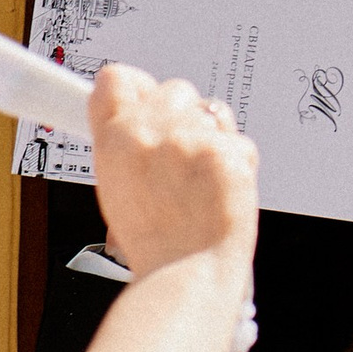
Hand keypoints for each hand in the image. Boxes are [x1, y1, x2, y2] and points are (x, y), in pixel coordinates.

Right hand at [88, 68, 258, 283]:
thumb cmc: (156, 242)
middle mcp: (150, 132)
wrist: (188, 271)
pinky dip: (236, 162)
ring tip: (202, 178)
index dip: (137, 89)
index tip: (144, 99)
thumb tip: (137, 116)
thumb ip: (126, 146)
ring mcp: (191, 140)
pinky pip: (239, 142)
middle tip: (182, 154)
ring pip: (212, 110)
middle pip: (174, 89)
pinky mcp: (228, 152)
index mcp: (114, 140)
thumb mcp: (117, 189)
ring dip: (211, 135)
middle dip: (182, 116)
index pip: (117, 80)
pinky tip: (222, 189)